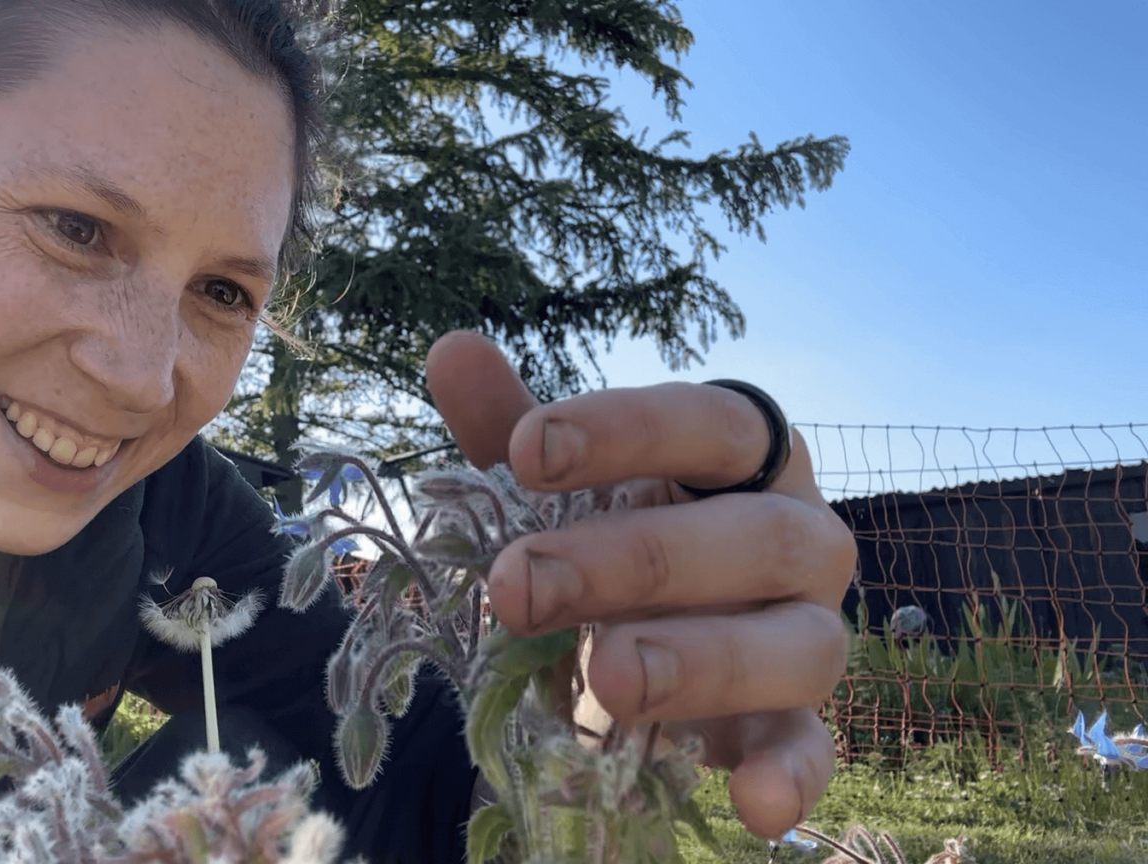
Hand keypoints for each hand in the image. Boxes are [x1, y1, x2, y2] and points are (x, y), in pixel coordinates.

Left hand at [424, 331, 856, 839]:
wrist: (651, 635)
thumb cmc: (610, 535)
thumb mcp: (556, 487)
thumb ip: (512, 425)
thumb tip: (451, 350)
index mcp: (746, 460)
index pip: (710, 423)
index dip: (625, 431)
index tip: (524, 453)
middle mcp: (800, 539)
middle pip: (751, 536)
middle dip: (632, 559)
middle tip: (517, 584)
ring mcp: (811, 635)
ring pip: (798, 644)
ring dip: (700, 661)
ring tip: (603, 677)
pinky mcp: (802, 725)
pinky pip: (818, 751)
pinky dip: (794, 776)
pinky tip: (756, 807)